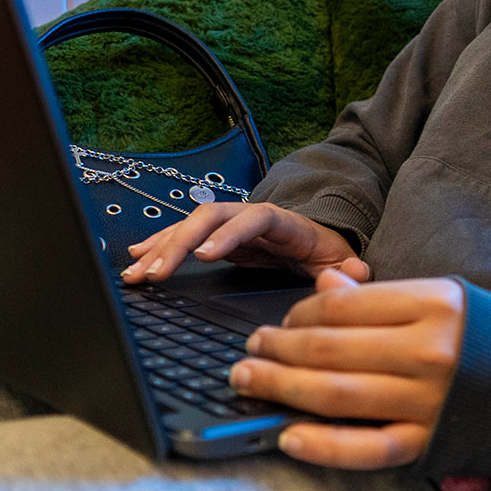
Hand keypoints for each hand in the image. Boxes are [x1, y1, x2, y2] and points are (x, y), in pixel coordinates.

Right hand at [121, 202, 370, 282]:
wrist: (318, 239)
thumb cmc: (327, 252)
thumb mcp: (342, 260)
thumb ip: (348, 270)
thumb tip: (356, 273)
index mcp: (283, 222)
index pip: (253, 220)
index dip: (228, 235)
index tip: (205, 254)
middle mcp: (251, 217)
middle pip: (210, 217)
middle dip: (179, 242)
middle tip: (156, 272)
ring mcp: (231, 225)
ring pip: (190, 226)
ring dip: (160, 247)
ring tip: (135, 272)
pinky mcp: (217, 238)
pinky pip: (183, 237)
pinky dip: (159, 246)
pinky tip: (136, 257)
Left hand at [232, 268, 464, 469]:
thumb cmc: (487, 337)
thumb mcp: (442, 299)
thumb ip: (381, 297)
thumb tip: (322, 286)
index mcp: (434, 305)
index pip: (346, 307)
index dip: (300, 314)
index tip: (282, 320)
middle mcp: (430, 351)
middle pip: (331, 349)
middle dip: (279, 348)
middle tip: (250, 349)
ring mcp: (428, 401)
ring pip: (337, 394)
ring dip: (283, 386)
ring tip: (250, 379)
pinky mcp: (427, 442)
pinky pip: (365, 448)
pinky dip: (323, 445)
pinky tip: (289, 435)